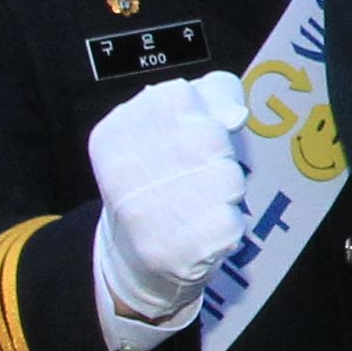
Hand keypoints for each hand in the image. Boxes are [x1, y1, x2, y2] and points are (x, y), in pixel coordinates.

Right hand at [87, 74, 252, 350]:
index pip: (179, 96)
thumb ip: (210, 95)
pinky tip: (201, 229)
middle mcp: (122, 171)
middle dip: (218, 153)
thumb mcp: (173, 122)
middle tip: (197, 172)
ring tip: (200, 201)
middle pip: (212, 136)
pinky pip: (233, 221)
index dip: (199, 113)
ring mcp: (147, 213)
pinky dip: (228, 225)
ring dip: (226, 190)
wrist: (133, 255)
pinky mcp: (176, 250)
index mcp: (115, 131)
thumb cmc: (162, 175)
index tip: (187, 135)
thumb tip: (236, 115)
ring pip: (228, 179)